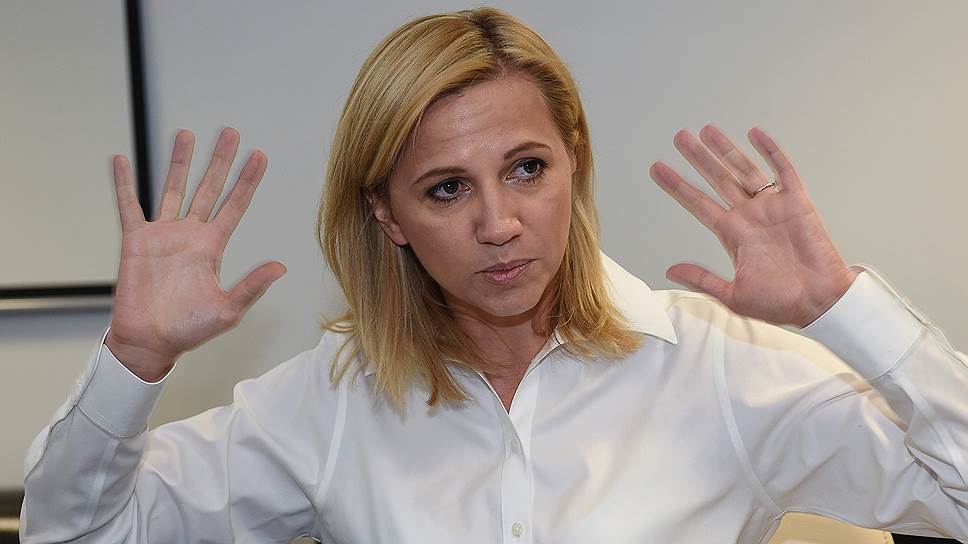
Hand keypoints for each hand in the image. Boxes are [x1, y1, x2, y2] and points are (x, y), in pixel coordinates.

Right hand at [106, 127, 285, 380]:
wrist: (150, 341)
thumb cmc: (188, 329)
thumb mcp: (228, 309)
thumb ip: (252, 286)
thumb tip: (281, 267)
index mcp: (212, 247)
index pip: (235, 206)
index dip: (247, 181)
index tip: (260, 156)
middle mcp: (190, 234)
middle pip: (208, 188)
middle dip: (220, 160)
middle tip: (230, 133)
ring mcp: (163, 234)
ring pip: (172, 188)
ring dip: (179, 162)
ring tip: (186, 134)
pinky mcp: (136, 240)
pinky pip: (129, 206)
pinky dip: (124, 184)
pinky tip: (122, 161)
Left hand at [648, 124, 857, 328]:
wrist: (819, 303)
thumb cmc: (780, 303)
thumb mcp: (733, 295)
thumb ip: (702, 279)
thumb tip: (670, 270)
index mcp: (732, 234)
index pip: (698, 203)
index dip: (678, 186)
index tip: (657, 169)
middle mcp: (749, 216)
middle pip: (717, 179)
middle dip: (698, 158)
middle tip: (680, 137)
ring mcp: (771, 207)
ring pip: (744, 170)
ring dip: (726, 150)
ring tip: (706, 130)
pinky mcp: (797, 202)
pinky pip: (782, 170)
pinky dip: (770, 151)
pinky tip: (754, 134)